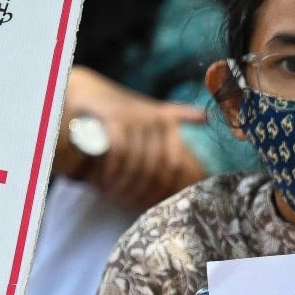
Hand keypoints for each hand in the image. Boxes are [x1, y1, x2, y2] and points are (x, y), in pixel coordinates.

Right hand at [57, 65, 207, 209]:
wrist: (88, 92)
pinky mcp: (115, 119)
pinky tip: (105, 184)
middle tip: (125, 202)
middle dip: (139, 190)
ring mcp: (136, 119)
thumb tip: (205, 118)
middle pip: (154, 169)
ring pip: (137, 164)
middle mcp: (155, 120)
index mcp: (167, 122)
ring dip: (124, 185)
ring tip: (114, 195)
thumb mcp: (153, 111)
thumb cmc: (123, 110)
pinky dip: (113, 172)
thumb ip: (179, 114)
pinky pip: (120, 154)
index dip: (163, 188)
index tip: (149, 201)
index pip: (174, 165)